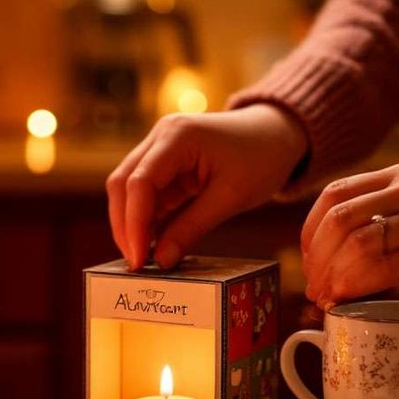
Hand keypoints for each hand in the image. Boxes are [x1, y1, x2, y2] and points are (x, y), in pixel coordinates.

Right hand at [106, 104, 307, 269]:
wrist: (275, 133)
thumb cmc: (261, 157)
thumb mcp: (231, 197)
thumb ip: (193, 228)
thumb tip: (161, 261)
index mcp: (177, 136)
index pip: (139, 183)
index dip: (134, 224)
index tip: (139, 260)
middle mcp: (160, 137)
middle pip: (122, 184)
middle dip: (125, 227)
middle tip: (136, 265)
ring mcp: (159, 148)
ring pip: (128, 190)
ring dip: (133, 224)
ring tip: (144, 259)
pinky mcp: (165, 164)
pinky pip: (146, 194)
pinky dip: (147, 220)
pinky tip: (154, 244)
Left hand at [300, 164, 398, 306]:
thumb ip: (390, 213)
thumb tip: (346, 253)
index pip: (333, 196)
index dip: (310, 233)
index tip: (310, 263)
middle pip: (337, 221)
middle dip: (316, 261)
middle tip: (315, 290)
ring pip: (357, 244)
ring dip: (333, 277)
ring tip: (330, 300)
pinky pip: (387, 267)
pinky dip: (357, 286)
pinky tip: (349, 300)